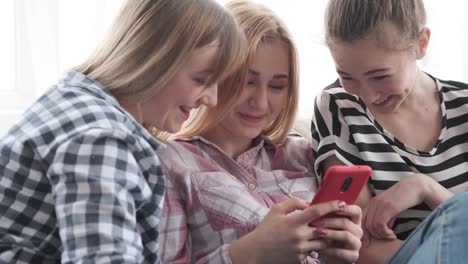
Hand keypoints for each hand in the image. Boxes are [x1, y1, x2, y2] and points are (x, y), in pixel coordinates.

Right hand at [229, 198, 356, 263]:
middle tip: (344, 219)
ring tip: (335, 231)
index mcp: (294, 221)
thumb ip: (293, 203)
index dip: (331, 206)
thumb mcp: (276, 211)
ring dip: (329, 237)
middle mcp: (299, 235)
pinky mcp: (300, 259)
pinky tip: (319, 243)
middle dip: (336, 224)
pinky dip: (318, 246)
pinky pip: (314, 251)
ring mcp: (300, 249)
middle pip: (325, 229)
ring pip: (323, 242)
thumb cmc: (265, 229)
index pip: (317, 211)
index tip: (342, 203)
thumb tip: (308, 202)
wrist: (255, 252)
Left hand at [315, 204, 362, 263]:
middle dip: (329, 221)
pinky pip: (342, 252)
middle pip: (346, 222)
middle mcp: (357, 230)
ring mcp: (356, 243)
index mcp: (353, 219)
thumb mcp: (326, 222)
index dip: (346, 208)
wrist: (329, 253)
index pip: (356, 210)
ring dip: (330, 233)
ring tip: (317, 232)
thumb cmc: (326, 234)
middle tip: (314, 222)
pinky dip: (329, 249)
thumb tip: (309, 204)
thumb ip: (323, 213)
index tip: (332, 206)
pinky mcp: (353, 256)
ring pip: (346, 235)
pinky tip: (319, 247)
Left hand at [363, 174, 427, 238]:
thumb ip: (387, 218)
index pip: (361, 220)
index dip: (364, 232)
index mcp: (372, 203)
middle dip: (373, 236)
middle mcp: (373, 203)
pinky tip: (393, 234)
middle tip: (385, 238)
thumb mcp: (392, 208)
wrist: (416, 186)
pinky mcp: (388, 207)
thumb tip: (385, 229)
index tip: (369, 242)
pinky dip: (385, 233)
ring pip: (372, 226)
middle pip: (365, 225)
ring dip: (382, 235)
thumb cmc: (406, 198)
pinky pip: (380, 225)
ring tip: (391, 236)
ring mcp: (380, 204)